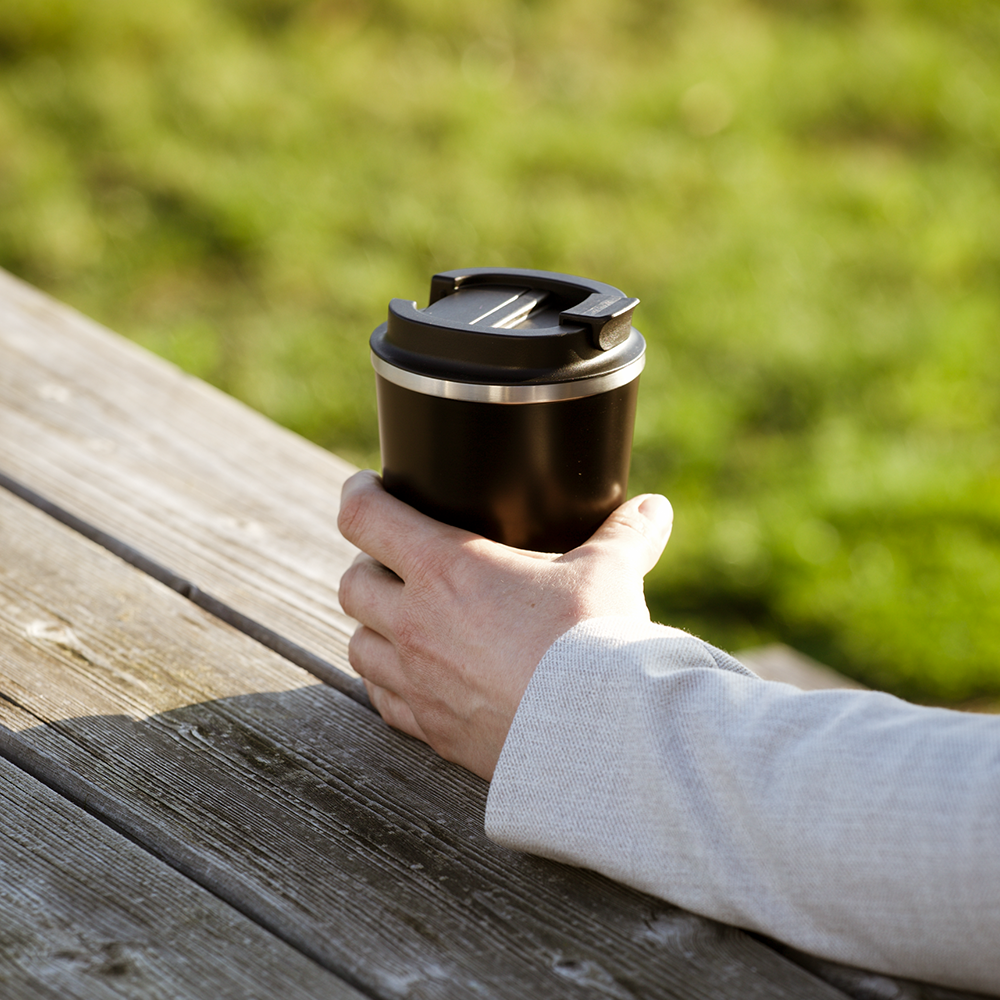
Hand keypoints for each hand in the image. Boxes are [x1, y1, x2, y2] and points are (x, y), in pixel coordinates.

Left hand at [336, 470, 672, 779]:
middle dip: (366, 564)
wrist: (598, 735)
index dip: (358, 495)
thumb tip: (655, 509)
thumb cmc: (595, 641)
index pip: (366, 518)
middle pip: (352, 584)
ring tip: (398, 617)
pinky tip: (413, 676)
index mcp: (445, 568)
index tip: (365, 487)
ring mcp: (418, 681)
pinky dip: (387, 681)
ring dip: (370, 625)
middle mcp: (416, 623)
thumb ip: (626, 534)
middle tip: (391, 559)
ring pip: (357, 645)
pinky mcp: (432, 730)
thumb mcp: (611, 572)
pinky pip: (383, 699)